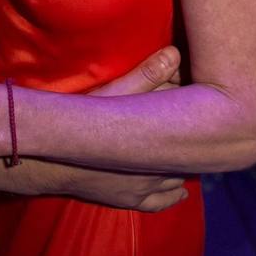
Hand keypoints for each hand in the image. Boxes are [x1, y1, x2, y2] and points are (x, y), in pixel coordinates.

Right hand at [71, 45, 187, 211]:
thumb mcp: (114, 94)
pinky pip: (160, 202)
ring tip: (187, 155)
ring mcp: (145, 188)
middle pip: (186, 158)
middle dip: (191, 145)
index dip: (197, 117)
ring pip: (175, 181)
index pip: (191, 130)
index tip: (203, 105)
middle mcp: (158, 169)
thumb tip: (175, 53)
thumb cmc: (83, 124)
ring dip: (181, 169)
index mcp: (159, 142)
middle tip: (199, 131)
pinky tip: (179, 193)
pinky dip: (171, 196)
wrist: (52, 163)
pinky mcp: (130, 201)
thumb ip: (145, 75)